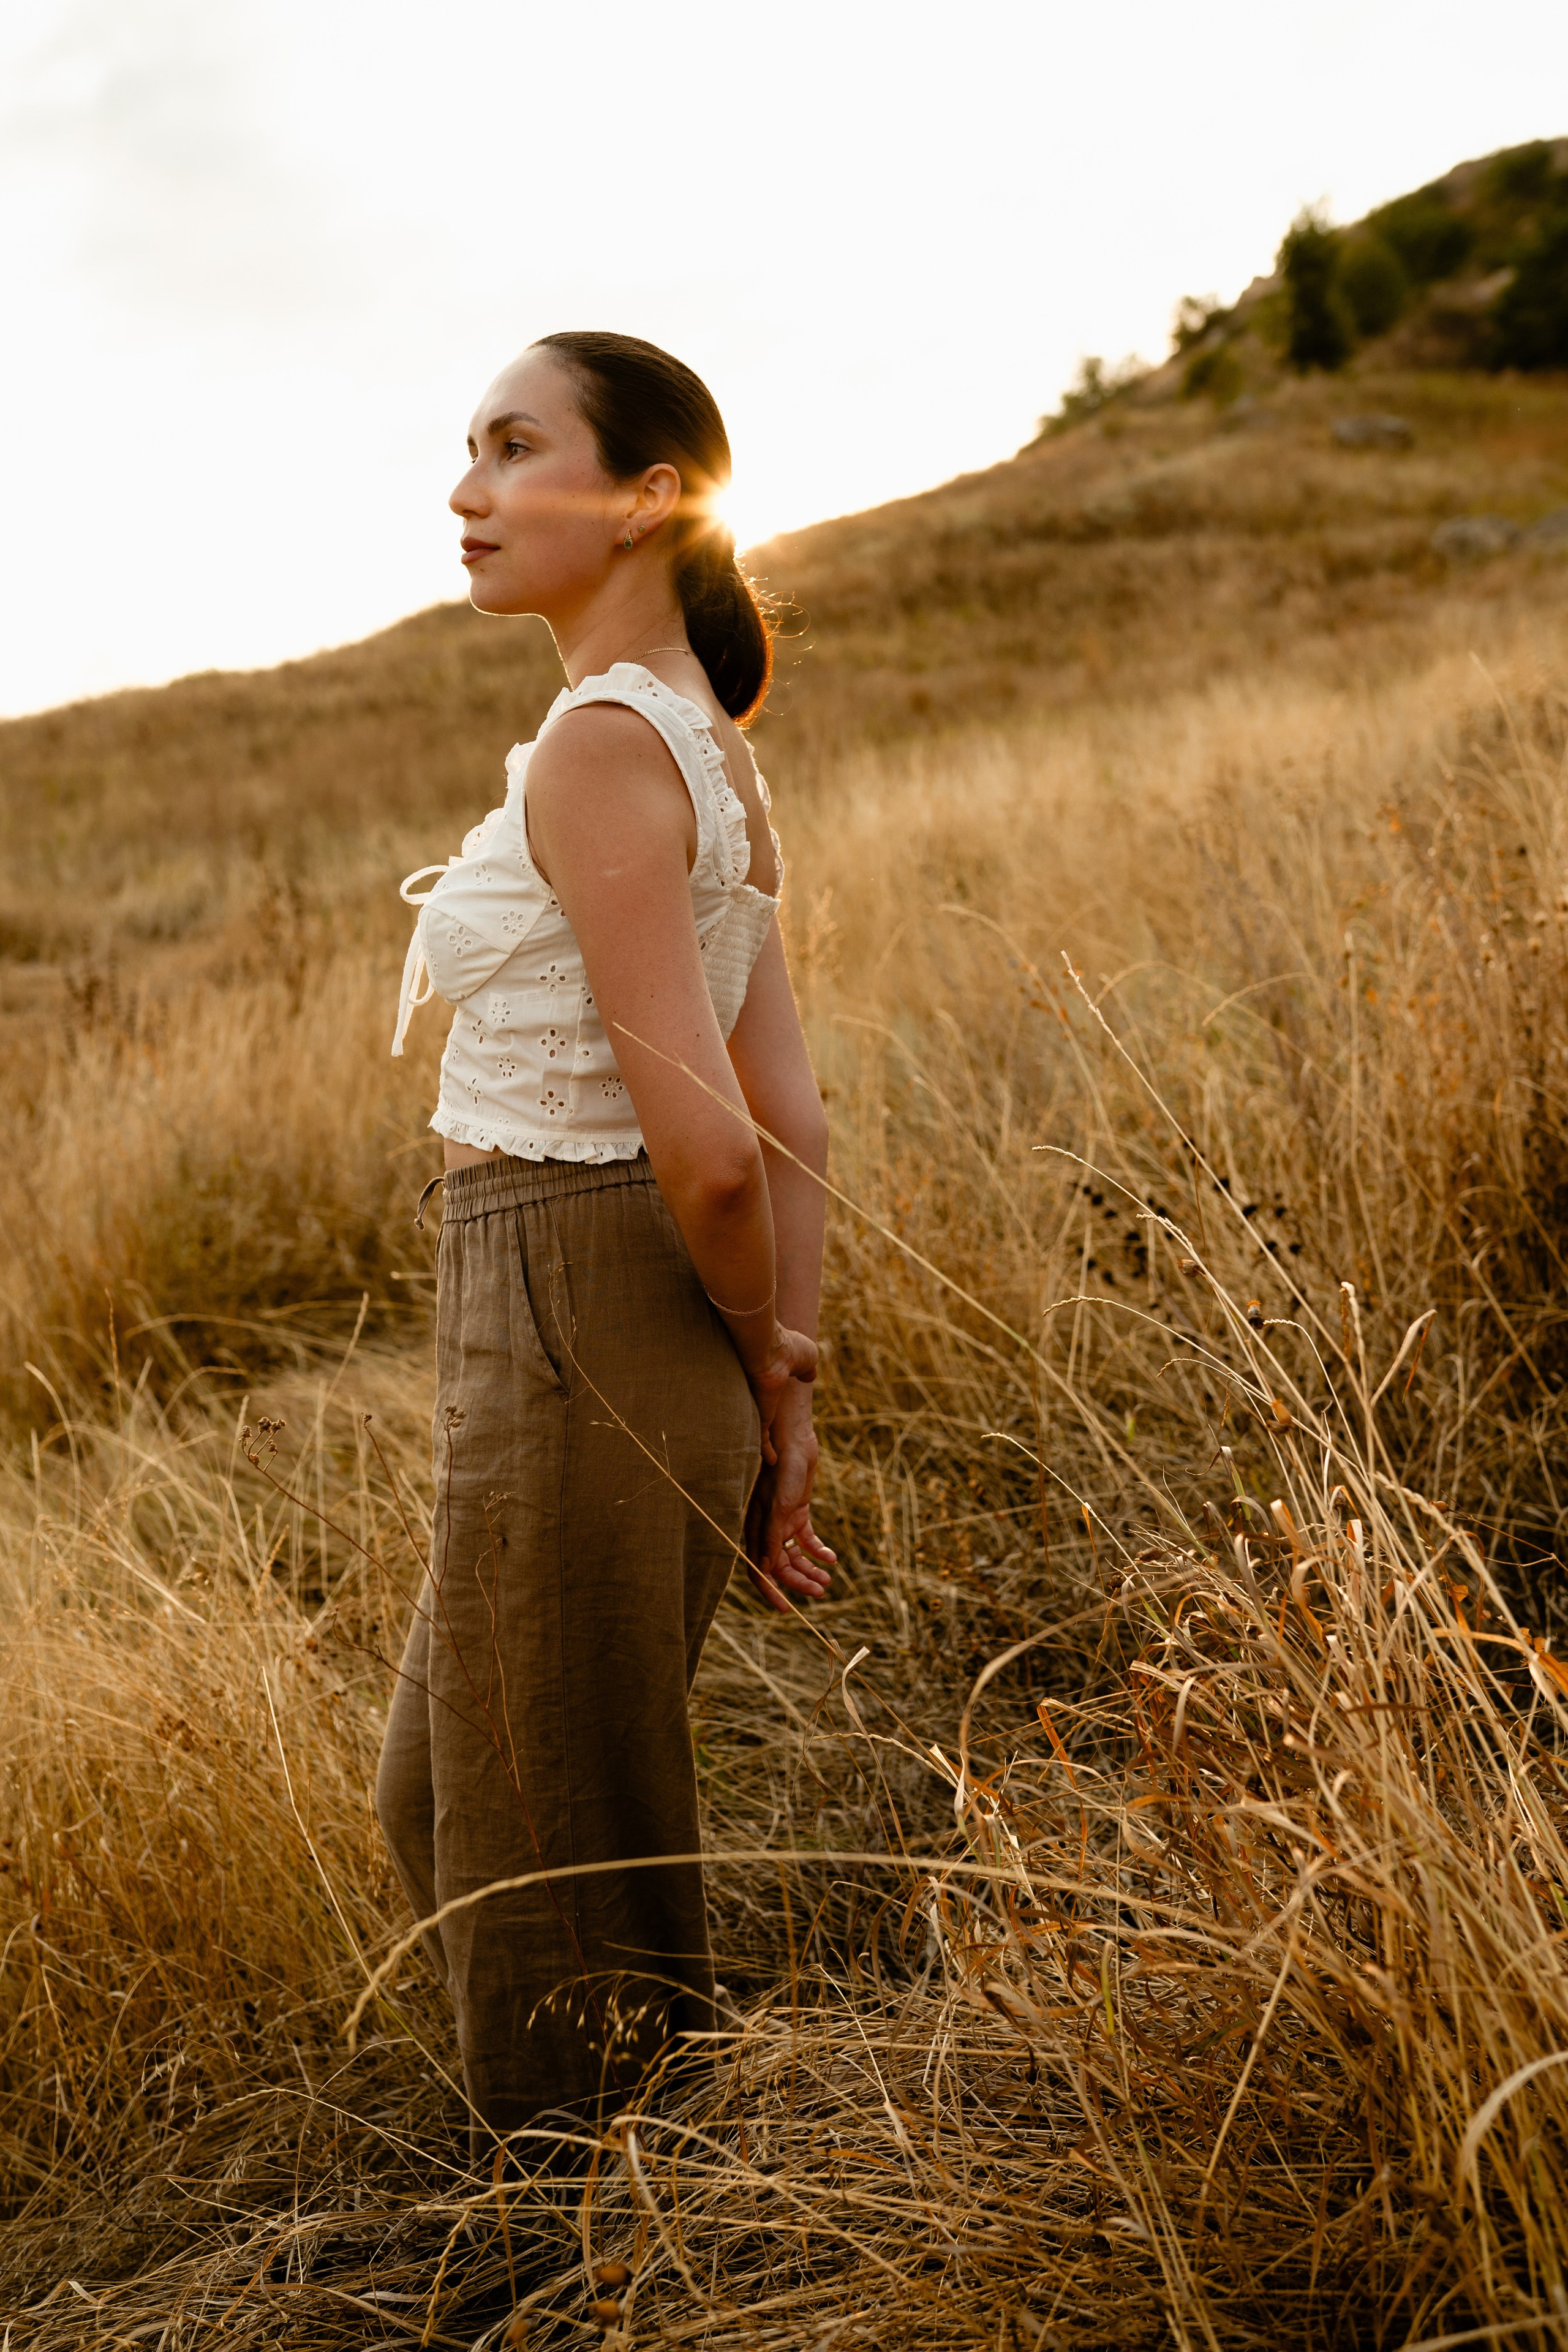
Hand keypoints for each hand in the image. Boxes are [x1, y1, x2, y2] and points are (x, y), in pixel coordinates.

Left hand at [745, 1323, 818, 1465]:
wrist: (769, 1349)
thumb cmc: (787, 1348)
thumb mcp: (806, 1356)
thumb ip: (807, 1368)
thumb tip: (810, 1375)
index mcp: (771, 1377)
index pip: (769, 1394)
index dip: (772, 1402)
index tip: (778, 1413)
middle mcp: (760, 1394)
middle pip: (759, 1415)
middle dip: (763, 1427)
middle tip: (773, 1440)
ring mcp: (757, 1407)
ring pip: (758, 1430)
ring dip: (764, 1444)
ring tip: (772, 1458)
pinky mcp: (758, 1418)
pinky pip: (761, 1439)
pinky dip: (766, 1451)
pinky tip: (773, 1460)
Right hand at [745, 1386, 834, 1611]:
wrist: (793, 1437)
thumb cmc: (782, 1467)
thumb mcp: (779, 1504)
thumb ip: (771, 1536)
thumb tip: (767, 1569)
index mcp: (755, 1528)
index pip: (758, 1569)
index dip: (770, 1591)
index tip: (786, 1610)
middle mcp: (766, 1527)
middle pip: (780, 1566)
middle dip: (798, 1582)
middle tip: (821, 1593)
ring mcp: (781, 1519)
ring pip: (794, 1555)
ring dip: (810, 1569)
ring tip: (828, 1580)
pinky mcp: (797, 1509)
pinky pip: (806, 1538)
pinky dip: (818, 1550)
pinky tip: (832, 1558)